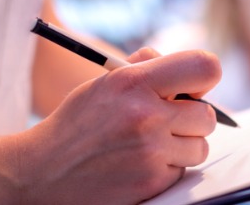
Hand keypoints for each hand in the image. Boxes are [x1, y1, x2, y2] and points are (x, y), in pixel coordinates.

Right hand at [16, 49, 220, 203]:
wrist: (42, 172)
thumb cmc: (78, 123)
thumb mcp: (105, 82)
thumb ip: (148, 69)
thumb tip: (194, 71)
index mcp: (133, 81)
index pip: (204, 68)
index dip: (205, 76)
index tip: (195, 87)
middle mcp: (145, 115)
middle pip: (207, 115)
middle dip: (192, 118)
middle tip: (168, 121)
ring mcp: (150, 152)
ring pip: (200, 147)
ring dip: (182, 146)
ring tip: (150, 144)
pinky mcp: (151, 182)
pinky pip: (183, 171)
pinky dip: (168, 168)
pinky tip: (141, 163)